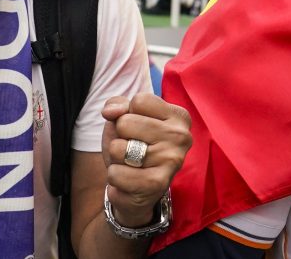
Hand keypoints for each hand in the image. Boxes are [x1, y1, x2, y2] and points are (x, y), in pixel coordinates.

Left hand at [100, 93, 190, 227]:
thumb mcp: (124, 118)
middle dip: (120, 137)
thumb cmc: (133, 145)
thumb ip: (117, 105)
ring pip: (118, 148)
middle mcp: (181, 136)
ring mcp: (171, 160)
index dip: (128, 114)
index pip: (139, 101)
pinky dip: (115, 177)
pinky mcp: (157, 184)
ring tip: (130, 164)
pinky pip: (116, 173)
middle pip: (125, 123)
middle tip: (133, 148)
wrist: (137, 189)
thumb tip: (109, 112)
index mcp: (178, 116)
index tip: (139, 128)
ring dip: (116, 158)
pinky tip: (129, 180)